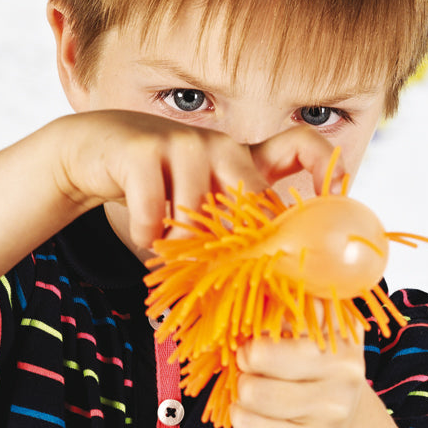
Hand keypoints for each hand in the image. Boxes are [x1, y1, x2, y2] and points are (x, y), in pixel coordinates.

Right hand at [52, 110, 343, 257]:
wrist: (91, 153)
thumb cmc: (157, 186)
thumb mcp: (202, 203)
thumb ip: (234, 230)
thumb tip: (273, 283)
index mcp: (243, 160)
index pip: (301, 144)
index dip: (326, 165)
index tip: (336, 194)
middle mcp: (220, 146)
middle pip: (250, 189)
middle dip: (240, 236)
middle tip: (228, 267)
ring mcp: (182, 143)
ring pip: (198, 206)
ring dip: (183, 242)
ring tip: (171, 253)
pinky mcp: (142, 150)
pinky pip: (154, 206)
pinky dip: (150, 232)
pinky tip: (146, 239)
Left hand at [230, 324, 366, 427]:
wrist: (339, 421)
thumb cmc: (313, 367)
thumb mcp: (311, 332)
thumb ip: (286, 312)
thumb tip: (248, 306)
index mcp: (341, 333)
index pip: (284, 314)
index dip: (261, 323)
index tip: (262, 332)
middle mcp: (345, 370)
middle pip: (259, 354)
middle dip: (245, 358)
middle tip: (251, 363)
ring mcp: (331, 410)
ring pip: (252, 392)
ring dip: (242, 389)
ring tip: (255, 388)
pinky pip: (249, 424)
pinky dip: (240, 416)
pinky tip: (254, 412)